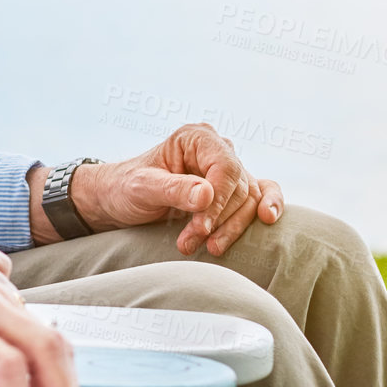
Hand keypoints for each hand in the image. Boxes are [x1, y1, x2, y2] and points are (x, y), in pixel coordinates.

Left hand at [41, 124, 283, 255]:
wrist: (118, 200)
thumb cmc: (125, 188)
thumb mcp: (142, 188)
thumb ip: (173, 190)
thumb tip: (207, 195)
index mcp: (195, 138)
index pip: (224, 168)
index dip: (218, 201)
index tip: (200, 227)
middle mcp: (216, 148)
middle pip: (239, 186)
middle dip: (218, 220)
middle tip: (191, 243)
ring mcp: (225, 169)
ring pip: (248, 198)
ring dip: (231, 227)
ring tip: (206, 248)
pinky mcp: (231, 189)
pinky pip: (260, 195)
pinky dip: (266, 207)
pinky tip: (267, 220)